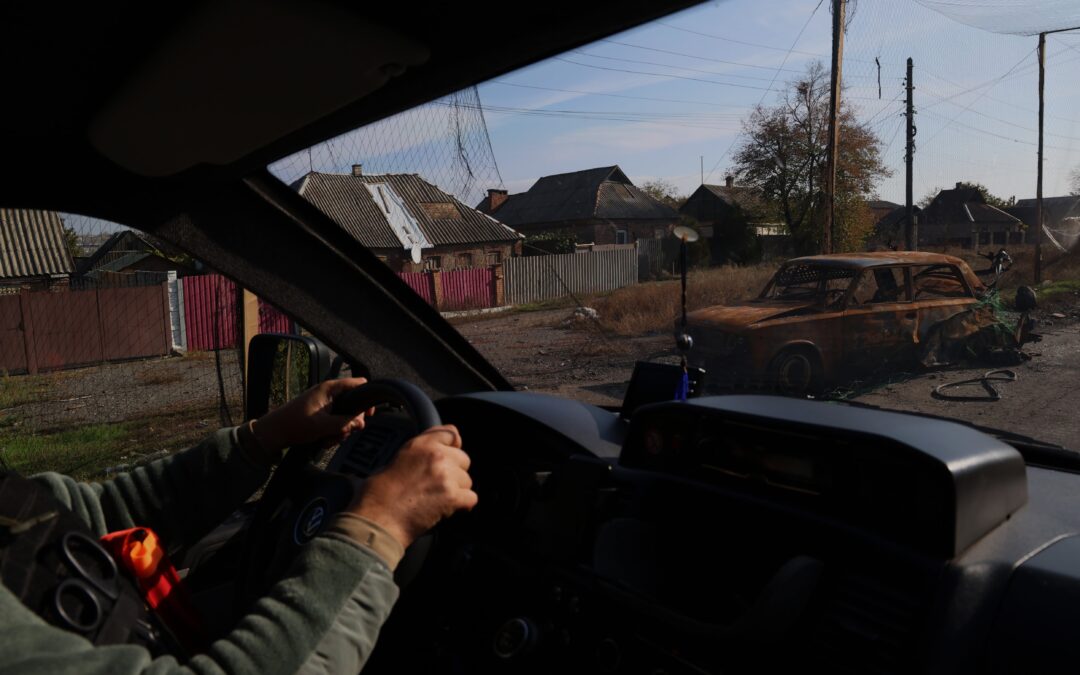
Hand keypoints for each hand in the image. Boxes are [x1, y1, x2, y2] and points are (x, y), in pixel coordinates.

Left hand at [251, 377, 372, 457]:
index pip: (358, 384)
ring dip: (340, 430)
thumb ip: (345, 423)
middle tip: (343, 432)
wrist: (275, 432)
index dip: (366, 398)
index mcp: (330, 389)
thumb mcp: (323, 425)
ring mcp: (325, 403)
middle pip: (353, 404)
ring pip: (344, 416)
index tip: (368, 414)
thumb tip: (362, 423)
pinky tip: (324, 439)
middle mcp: (329, 393)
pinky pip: (335, 421)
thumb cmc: (295, 425)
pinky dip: (332, 432)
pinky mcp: (321, 413)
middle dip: (350, 421)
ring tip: (328, 438)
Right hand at [349, 425, 476, 547]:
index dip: (453, 446)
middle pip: (464, 459)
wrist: (378, 519)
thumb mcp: (396, 460)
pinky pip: (471, 498)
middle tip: (441, 485)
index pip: (451, 433)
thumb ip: (419, 454)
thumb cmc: (379, 495)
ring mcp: (446, 476)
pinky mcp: (452, 497)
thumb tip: (432, 459)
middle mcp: (436, 456)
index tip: (452, 455)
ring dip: (458, 490)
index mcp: (420, 444)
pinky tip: (450, 509)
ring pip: (467, 481)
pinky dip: (463, 505)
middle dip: (456, 472)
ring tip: (439, 499)